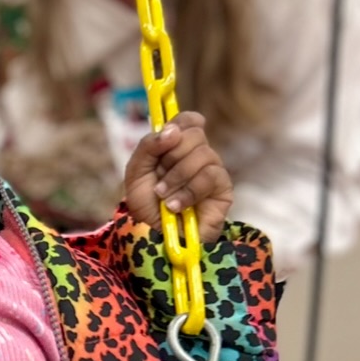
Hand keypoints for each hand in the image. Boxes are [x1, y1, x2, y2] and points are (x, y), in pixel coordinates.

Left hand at [124, 111, 233, 242]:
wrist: (157, 240)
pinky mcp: (223, 190)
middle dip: (171, 155)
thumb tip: (171, 130)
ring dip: (177, 177)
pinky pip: (210, 176)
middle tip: (159, 178)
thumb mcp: (136, 174)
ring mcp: (212, 172)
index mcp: (178, 148)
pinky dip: (188, 191)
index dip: (180, 123)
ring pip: (203, 154)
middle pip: (195, 133)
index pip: (189, 120)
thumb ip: (148, 147)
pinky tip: (176, 206)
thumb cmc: (147, 208)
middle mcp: (198, 156)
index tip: (167, 137)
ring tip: (164, 197)